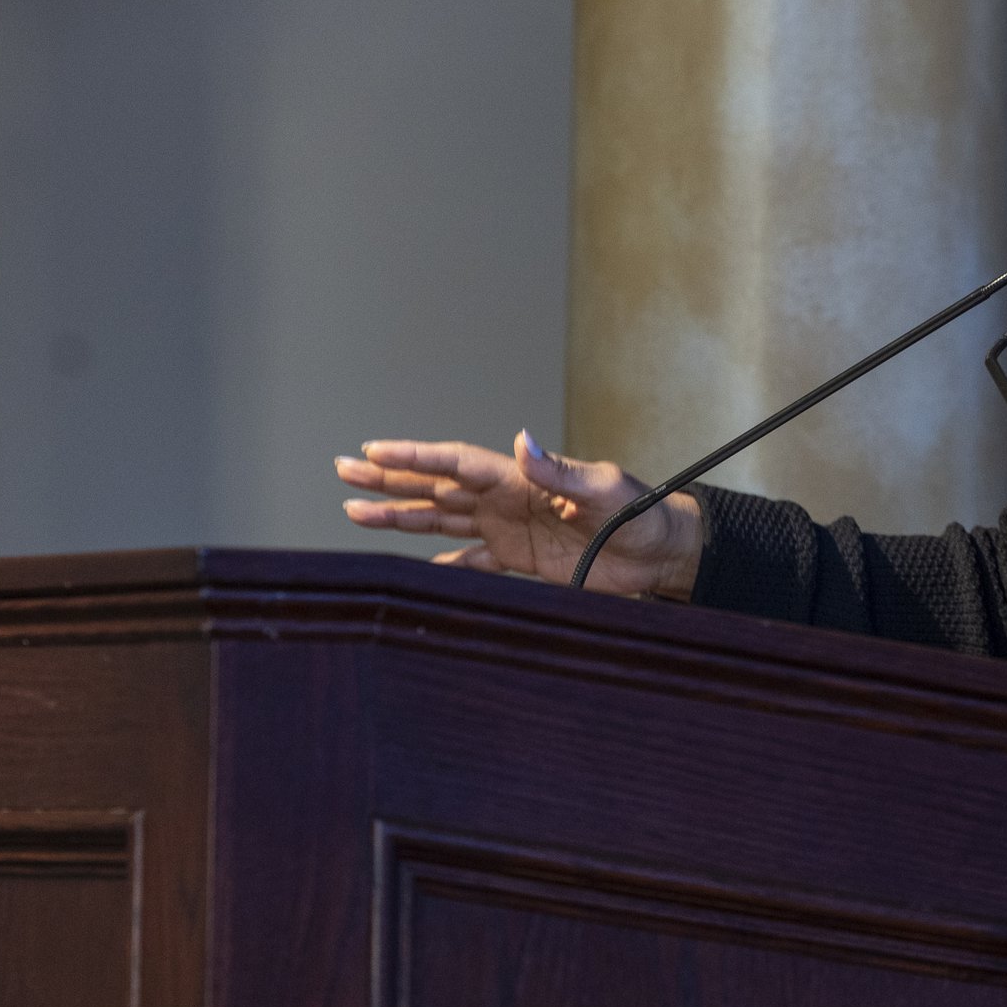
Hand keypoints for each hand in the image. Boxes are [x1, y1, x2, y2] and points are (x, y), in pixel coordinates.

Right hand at [335, 431, 703, 597]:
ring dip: (401, 517)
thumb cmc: (640, 512)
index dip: (415, 458)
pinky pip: (470, 562)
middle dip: (390, 480)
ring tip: (354, 513)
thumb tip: (524, 440)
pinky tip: (413, 566)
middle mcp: (508, 500)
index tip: (374, 451)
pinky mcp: (521, 560)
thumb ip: (560, 471)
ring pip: (442, 520)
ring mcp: (510, 529)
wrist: (662, 550)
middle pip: (436, 487)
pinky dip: (442, 564)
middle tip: (344, 470)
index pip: (457, 463)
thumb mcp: (604, 488)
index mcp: (522, 479)